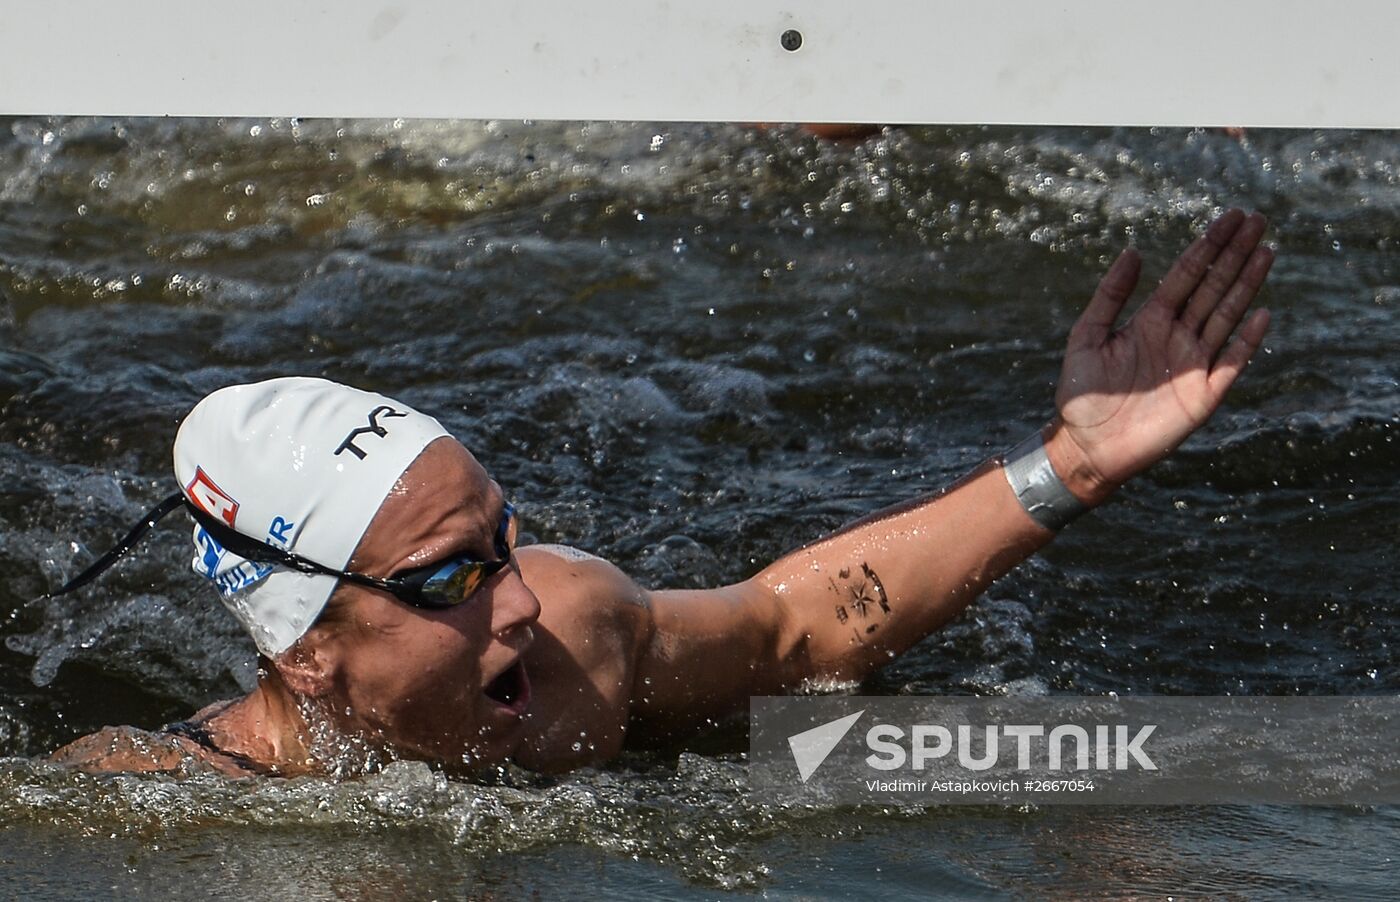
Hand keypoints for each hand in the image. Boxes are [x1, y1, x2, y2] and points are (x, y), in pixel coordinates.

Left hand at [1045, 209, 1273, 505]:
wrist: (1087, 446)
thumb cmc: (1081, 393)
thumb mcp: (1087, 336)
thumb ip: (1110, 296)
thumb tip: (1134, 250)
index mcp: (1151, 320)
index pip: (1187, 274)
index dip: (1208, 245)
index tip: (1230, 216)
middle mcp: (1178, 337)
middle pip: (1213, 287)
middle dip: (1235, 254)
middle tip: (1258, 220)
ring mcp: (1194, 364)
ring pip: (1227, 315)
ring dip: (1247, 285)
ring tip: (1266, 251)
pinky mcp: (1204, 395)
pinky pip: (1231, 363)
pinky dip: (1246, 341)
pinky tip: (1261, 314)